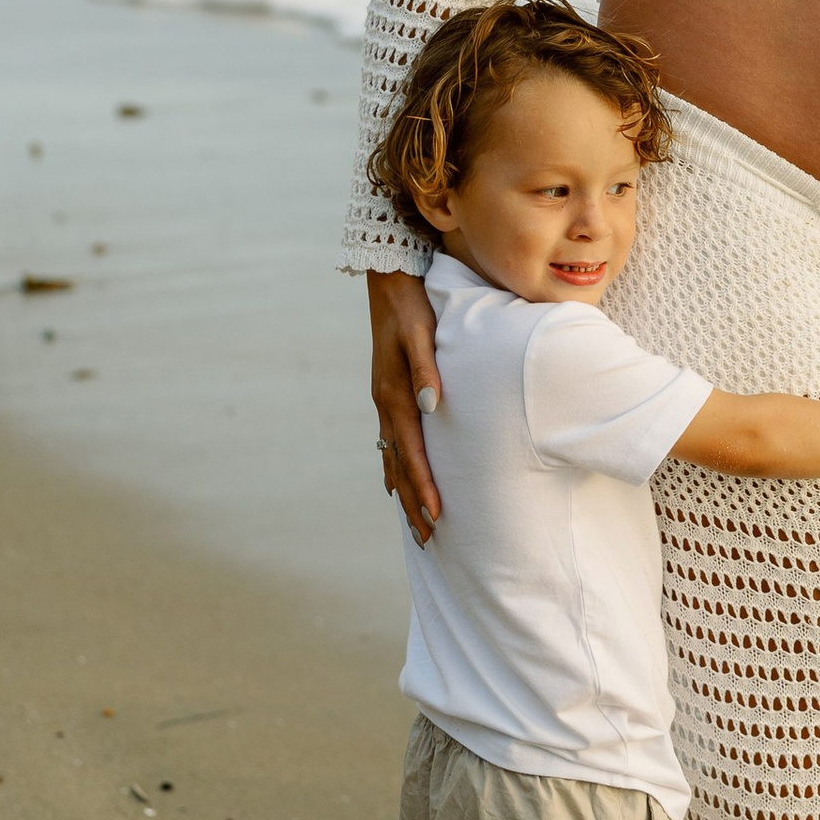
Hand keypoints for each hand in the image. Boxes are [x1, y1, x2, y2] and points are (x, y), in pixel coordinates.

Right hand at [368, 269, 443, 541]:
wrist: (390, 280)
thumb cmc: (413, 305)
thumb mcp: (421, 332)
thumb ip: (426, 367)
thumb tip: (432, 404)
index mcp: (394, 394)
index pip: (411, 451)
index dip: (424, 484)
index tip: (436, 515)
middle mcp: (385, 402)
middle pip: (399, 464)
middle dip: (413, 502)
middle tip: (428, 540)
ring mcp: (384, 399)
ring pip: (392, 456)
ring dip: (403, 490)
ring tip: (414, 522)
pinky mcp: (388, 392)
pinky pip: (389, 440)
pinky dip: (393, 465)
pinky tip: (393, 480)